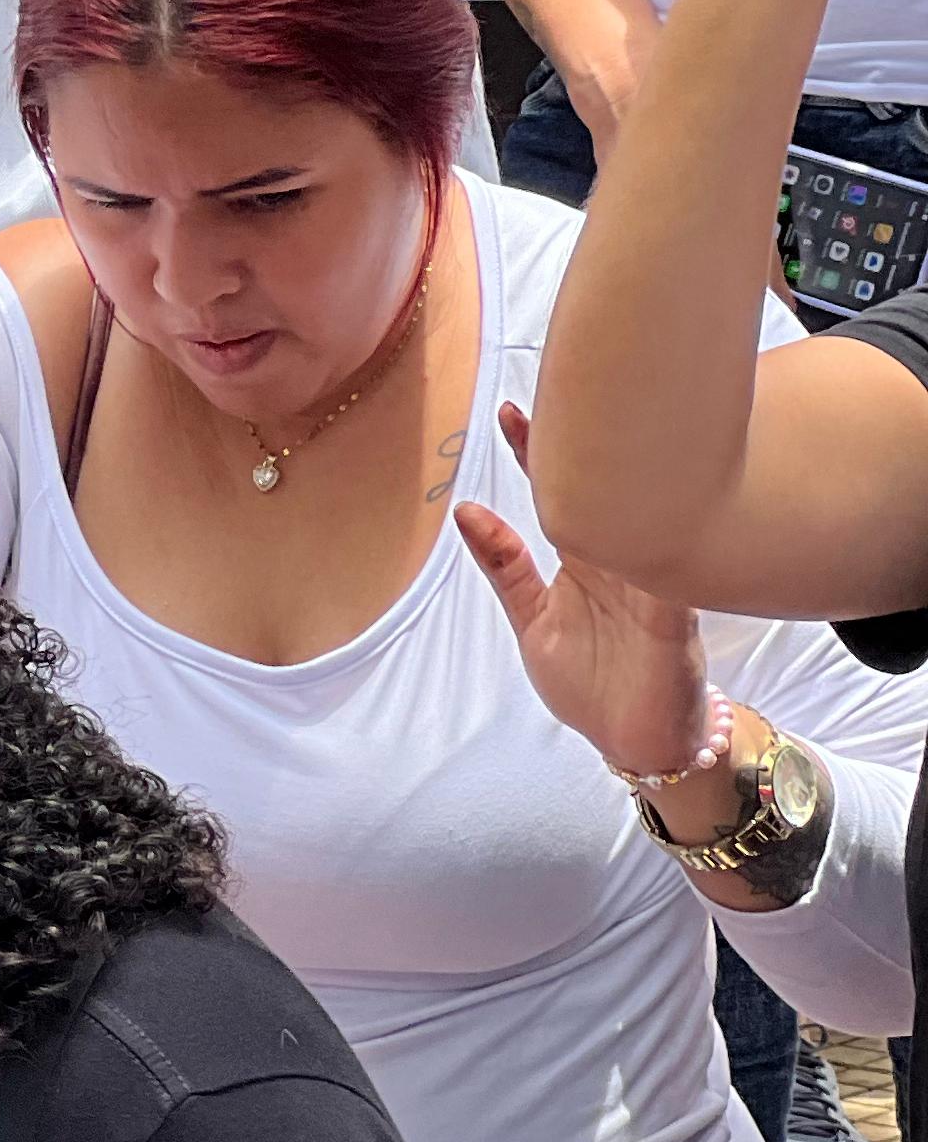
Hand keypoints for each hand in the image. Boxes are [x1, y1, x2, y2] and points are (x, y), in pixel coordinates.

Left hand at [457, 403, 716, 777]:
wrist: (639, 744)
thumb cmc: (592, 682)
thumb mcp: (531, 620)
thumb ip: (504, 567)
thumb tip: (466, 511)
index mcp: (587, 559)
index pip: (564, 493)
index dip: (538, 453)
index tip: (511, 411)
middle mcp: (623, 562)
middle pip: (609, 492)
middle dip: (588, 446)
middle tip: (560, 397)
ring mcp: (652, 586)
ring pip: (643, 519)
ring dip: (626, 480)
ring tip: (603, 431)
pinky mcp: (674, 621)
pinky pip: (668, 575)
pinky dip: (658, 546)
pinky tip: (643, 514)